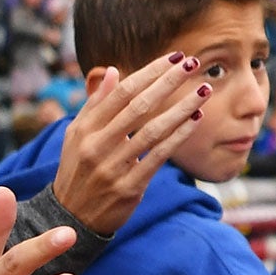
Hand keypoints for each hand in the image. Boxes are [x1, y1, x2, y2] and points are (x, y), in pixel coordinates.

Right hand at [50, 51, 207, 234]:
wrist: (71, 217)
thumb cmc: (78, 169)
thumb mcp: (76, 135)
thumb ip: (96, 104)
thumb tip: (115, 71)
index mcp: (85, 127)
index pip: (122, 92)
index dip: (150, 72)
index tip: (173, 58)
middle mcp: (97, 145)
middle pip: (140, 106)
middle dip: (169, 82)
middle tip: (192, 63)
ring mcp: (113, 167)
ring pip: (154, 130)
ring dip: (182, 107)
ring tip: (204, 90)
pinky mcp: (130, 187)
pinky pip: (159, 156)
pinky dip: (179, 136)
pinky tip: (196, 119)